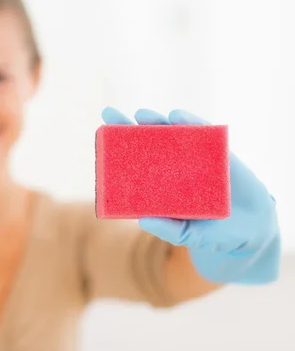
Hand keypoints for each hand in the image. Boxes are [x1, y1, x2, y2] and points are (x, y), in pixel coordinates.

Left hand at [101, 107, 280, 283]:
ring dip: (157, 121)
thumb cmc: (213, 234)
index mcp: (159, 183)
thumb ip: (170, 230)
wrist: (250, 230)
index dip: (117, 146)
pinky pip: (204, 133)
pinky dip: (192, 123)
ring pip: (172, 133)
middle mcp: (173, 166)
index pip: (134, 161)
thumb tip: (143, 220)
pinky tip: (178, 117)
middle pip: (147, 141)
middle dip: (129, 126)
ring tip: (143, 115)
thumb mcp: (191, 236)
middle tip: (111, 114)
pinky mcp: (219, 152)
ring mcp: (195, 157)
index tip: (100, 132)